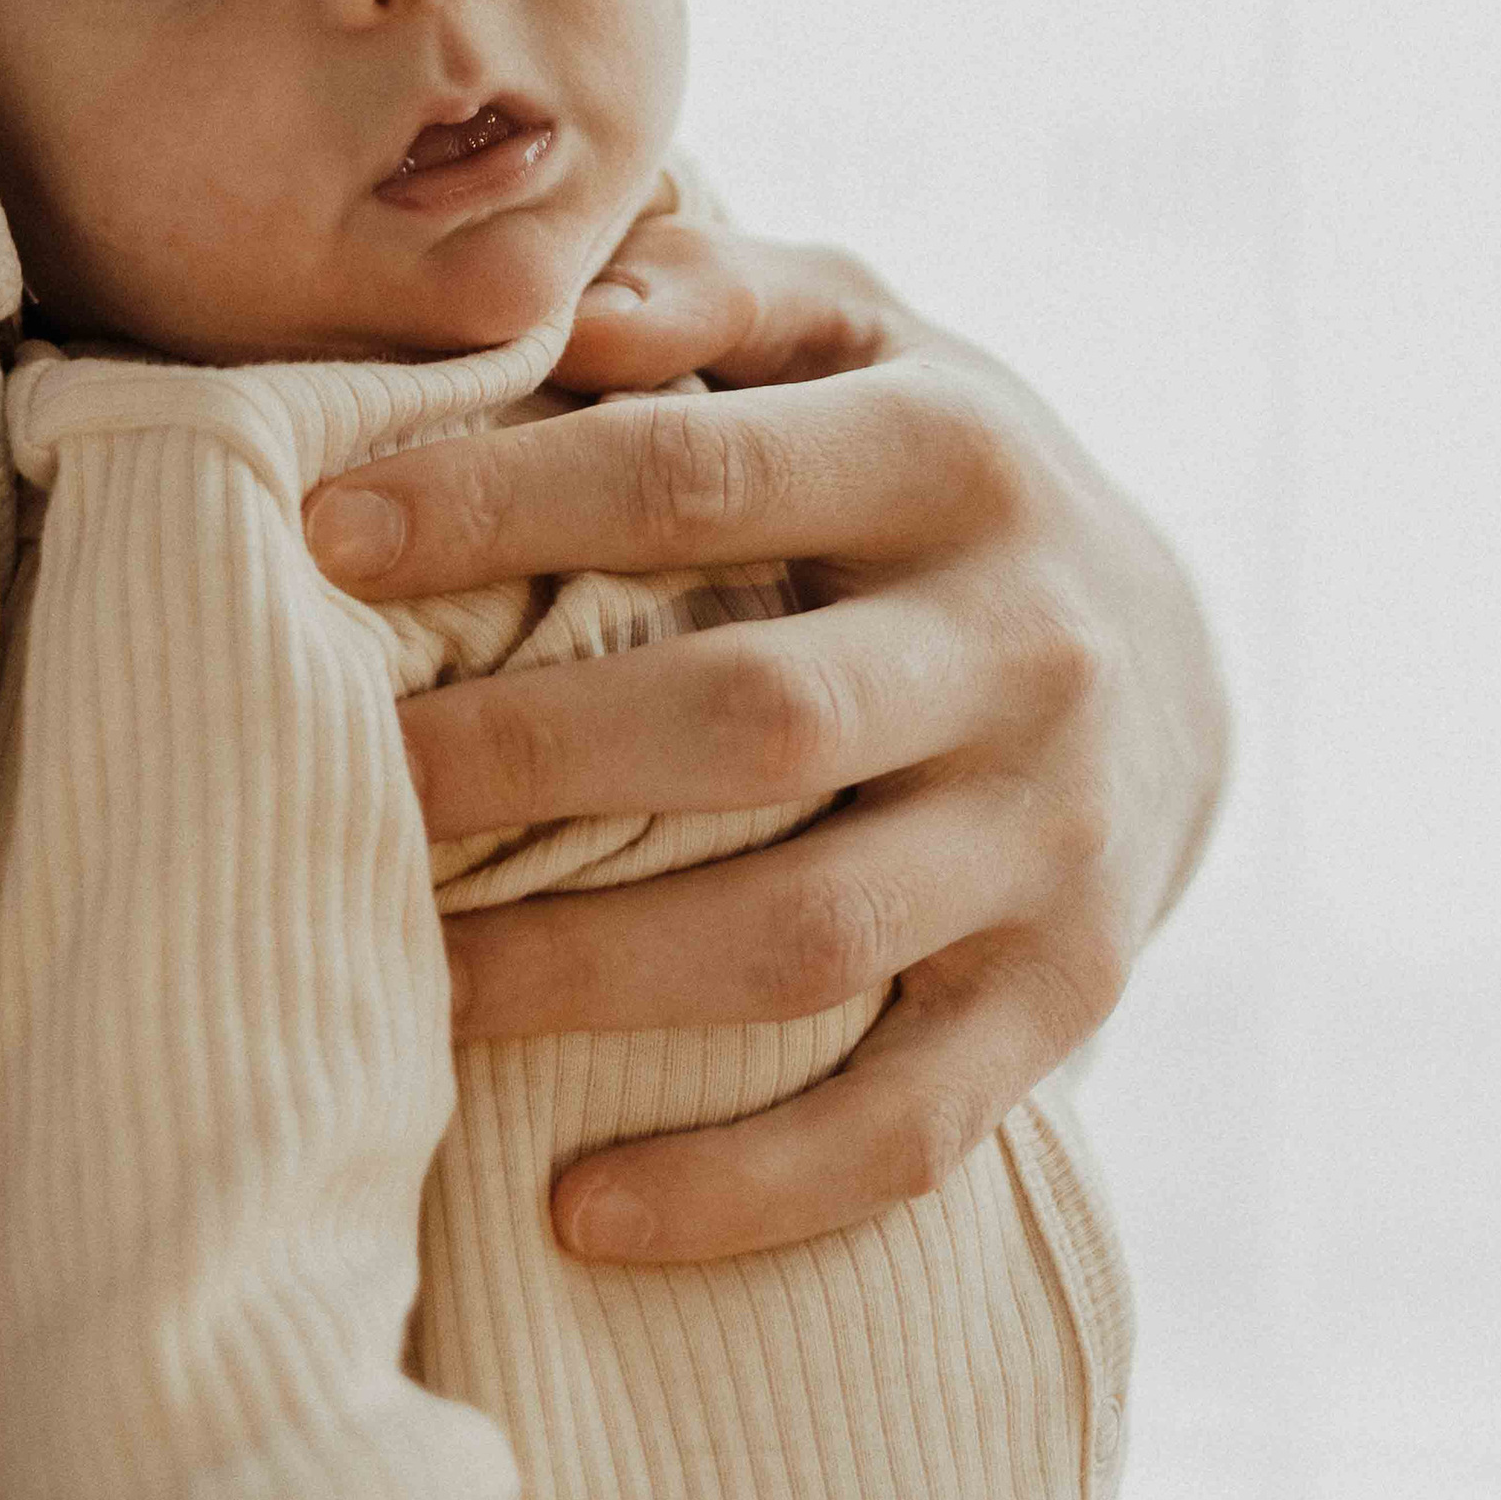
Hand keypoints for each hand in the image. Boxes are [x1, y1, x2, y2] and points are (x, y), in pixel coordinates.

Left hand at [303, 211, 1226, 1263]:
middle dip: (527, 756)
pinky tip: (578, 1211)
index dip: (507, 502)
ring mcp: (1057, 841)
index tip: (324, 536)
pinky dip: (747, 1187)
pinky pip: (908, 1124)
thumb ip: (712, 288)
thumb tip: (563, 303)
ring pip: (807, 936)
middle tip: (347, 780)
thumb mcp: (857, 333)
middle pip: (750, 718)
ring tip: (408, 992)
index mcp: (956, 453)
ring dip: (592, 976)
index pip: (704, 471)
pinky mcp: (1068, 999)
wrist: (1176, 660)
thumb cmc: (923, 467)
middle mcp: (1024, 648)